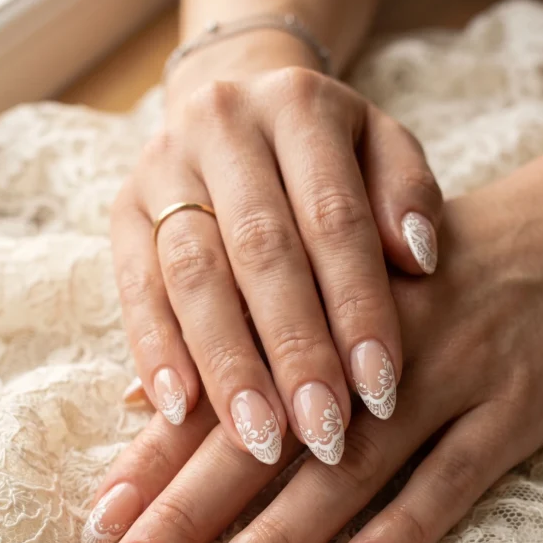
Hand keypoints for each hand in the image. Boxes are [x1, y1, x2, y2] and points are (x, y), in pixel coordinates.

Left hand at [85, 149, 542, 542]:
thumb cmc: (421, 276)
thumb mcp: (331, 285)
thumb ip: (241, 341)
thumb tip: (141, 396)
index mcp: (316, 305)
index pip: (222, 391)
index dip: (154, 458)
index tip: (99, 524)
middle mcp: (372, 344)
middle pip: (267, 438)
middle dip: (189, 513)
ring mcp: (447, 376)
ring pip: (354, 464)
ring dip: (281, 535)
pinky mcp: (513, 408)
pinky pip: (456, 476)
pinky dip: (405, 527)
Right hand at [111, 35, 441, 468]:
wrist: (237, 104)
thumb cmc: (329, 151)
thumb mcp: (382, 149)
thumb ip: (407, 195)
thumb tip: (419, 260)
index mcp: (299, 103)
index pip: (334, 217)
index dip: (358, 306)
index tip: (381, 389)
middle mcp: (223, 124)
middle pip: (260, 249)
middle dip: (293, 350)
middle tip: (323, 433)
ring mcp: (163, 166)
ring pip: (192, 273)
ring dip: (226, 365)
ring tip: (258, 439)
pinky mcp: (123, 210)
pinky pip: (134, 287)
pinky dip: (156, 351)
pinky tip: (179, 411)